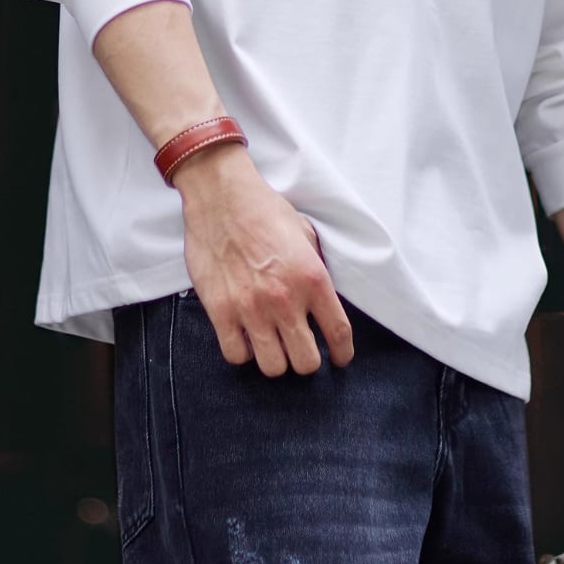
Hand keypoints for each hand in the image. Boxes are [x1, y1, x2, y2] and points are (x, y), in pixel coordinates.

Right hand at [174, 143, 354, 376]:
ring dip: (276, 359)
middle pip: (306, 362)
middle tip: (301, 347)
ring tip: (272, 344)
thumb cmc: (264, 209)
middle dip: (307, 359)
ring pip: (273, 367)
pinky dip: (243, 351)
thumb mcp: (306, 233)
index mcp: (312, 278)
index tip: (340, 358)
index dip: (343, 353)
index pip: (338, 333)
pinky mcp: (220, 311)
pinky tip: (246, 337)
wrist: (221, 196)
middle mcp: (285, 299)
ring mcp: (251, 308)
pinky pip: (237, 355)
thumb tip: (323, 295)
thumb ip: (316, 267)